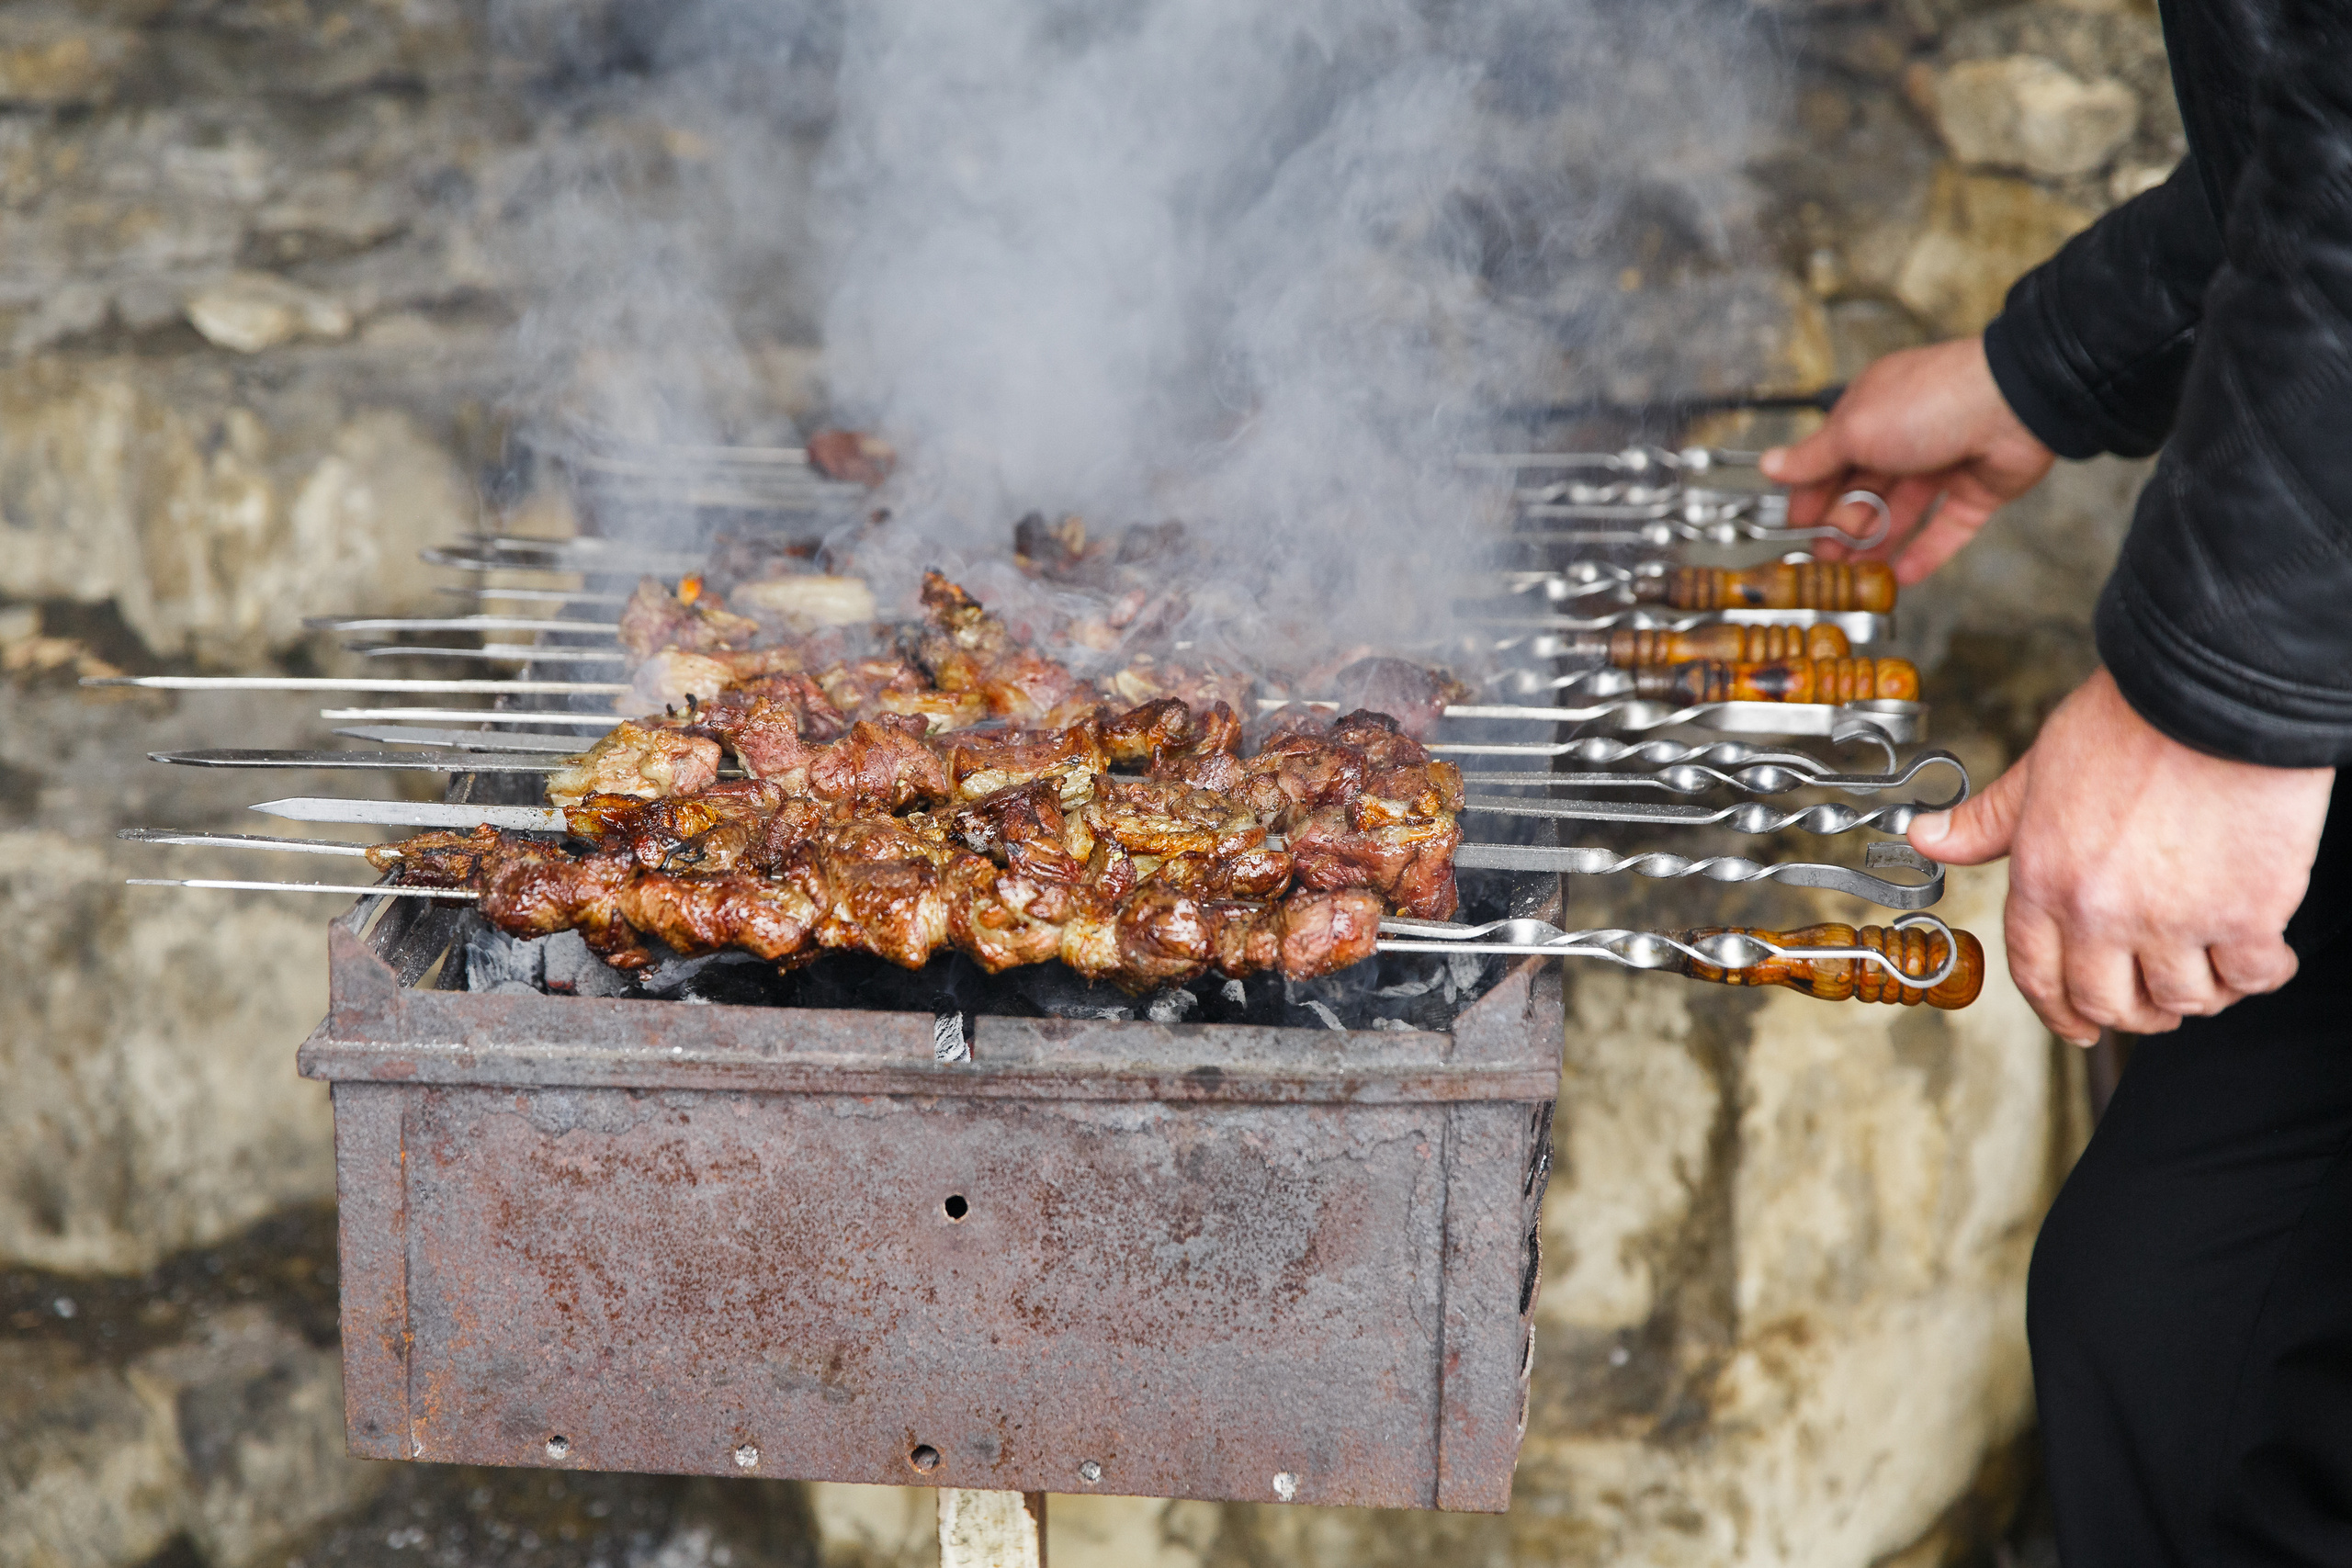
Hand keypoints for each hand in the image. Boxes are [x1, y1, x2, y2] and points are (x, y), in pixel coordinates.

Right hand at [1760, 336, 2055, 583]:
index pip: (1829, 460)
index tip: (1796, 528)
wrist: (2015, 404)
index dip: (1811, 496)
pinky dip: (1923, 554)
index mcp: (1870, 413)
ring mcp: (1942, 466)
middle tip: (1825, 559)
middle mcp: (1905, 438)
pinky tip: (1901, 576)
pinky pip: (1944, 530)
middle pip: (1863, 491)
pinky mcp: (1976, 493)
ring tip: (1855, 576)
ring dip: (1875, 546)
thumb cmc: (1930, 402)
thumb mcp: (1855, 429)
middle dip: (1841, 527)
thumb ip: (1814, 457)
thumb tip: (1771, 465)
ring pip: (1900, 515)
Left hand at [1908, 669, 2334, 1042]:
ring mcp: (2173, 919)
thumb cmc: (2131, 720)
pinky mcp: (2246, 914)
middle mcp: (2101, 910)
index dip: (2057, 1012)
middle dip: (2129, 1012)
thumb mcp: (2038, 767)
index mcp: (2044, 880)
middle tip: (2151, 999)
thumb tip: (1928, 839)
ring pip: (2183, 1000)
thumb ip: (1987, 819)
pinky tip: (2259, 951)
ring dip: (2197, 994)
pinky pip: (2250, 977)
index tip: (2076, 1028)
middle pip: (2108, 1004)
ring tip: (2207, 966)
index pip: (2037, 974)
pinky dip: (2257, 973)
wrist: (2212, 693)